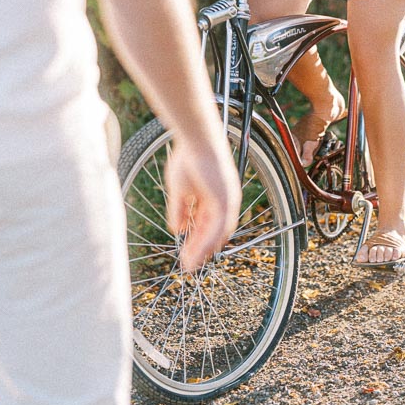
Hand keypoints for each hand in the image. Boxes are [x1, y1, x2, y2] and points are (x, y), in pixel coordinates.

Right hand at [164, 136, 240, 272]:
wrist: (196, 139)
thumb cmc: (188, 158)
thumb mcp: (180, 190)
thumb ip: (180, 210)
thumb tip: (177, 230)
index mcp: (216, 197)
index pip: (208, 225)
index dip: (197, 240)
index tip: (186, 253)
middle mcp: (225, 201)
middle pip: (214, 232)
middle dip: (201, 250)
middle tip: (189, 265)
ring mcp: (227, 201)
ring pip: (216, 234)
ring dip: (203, 251)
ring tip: (190, 265)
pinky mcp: (224, 200)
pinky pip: (216, 228)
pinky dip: (205, 242)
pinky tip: (194, 252)